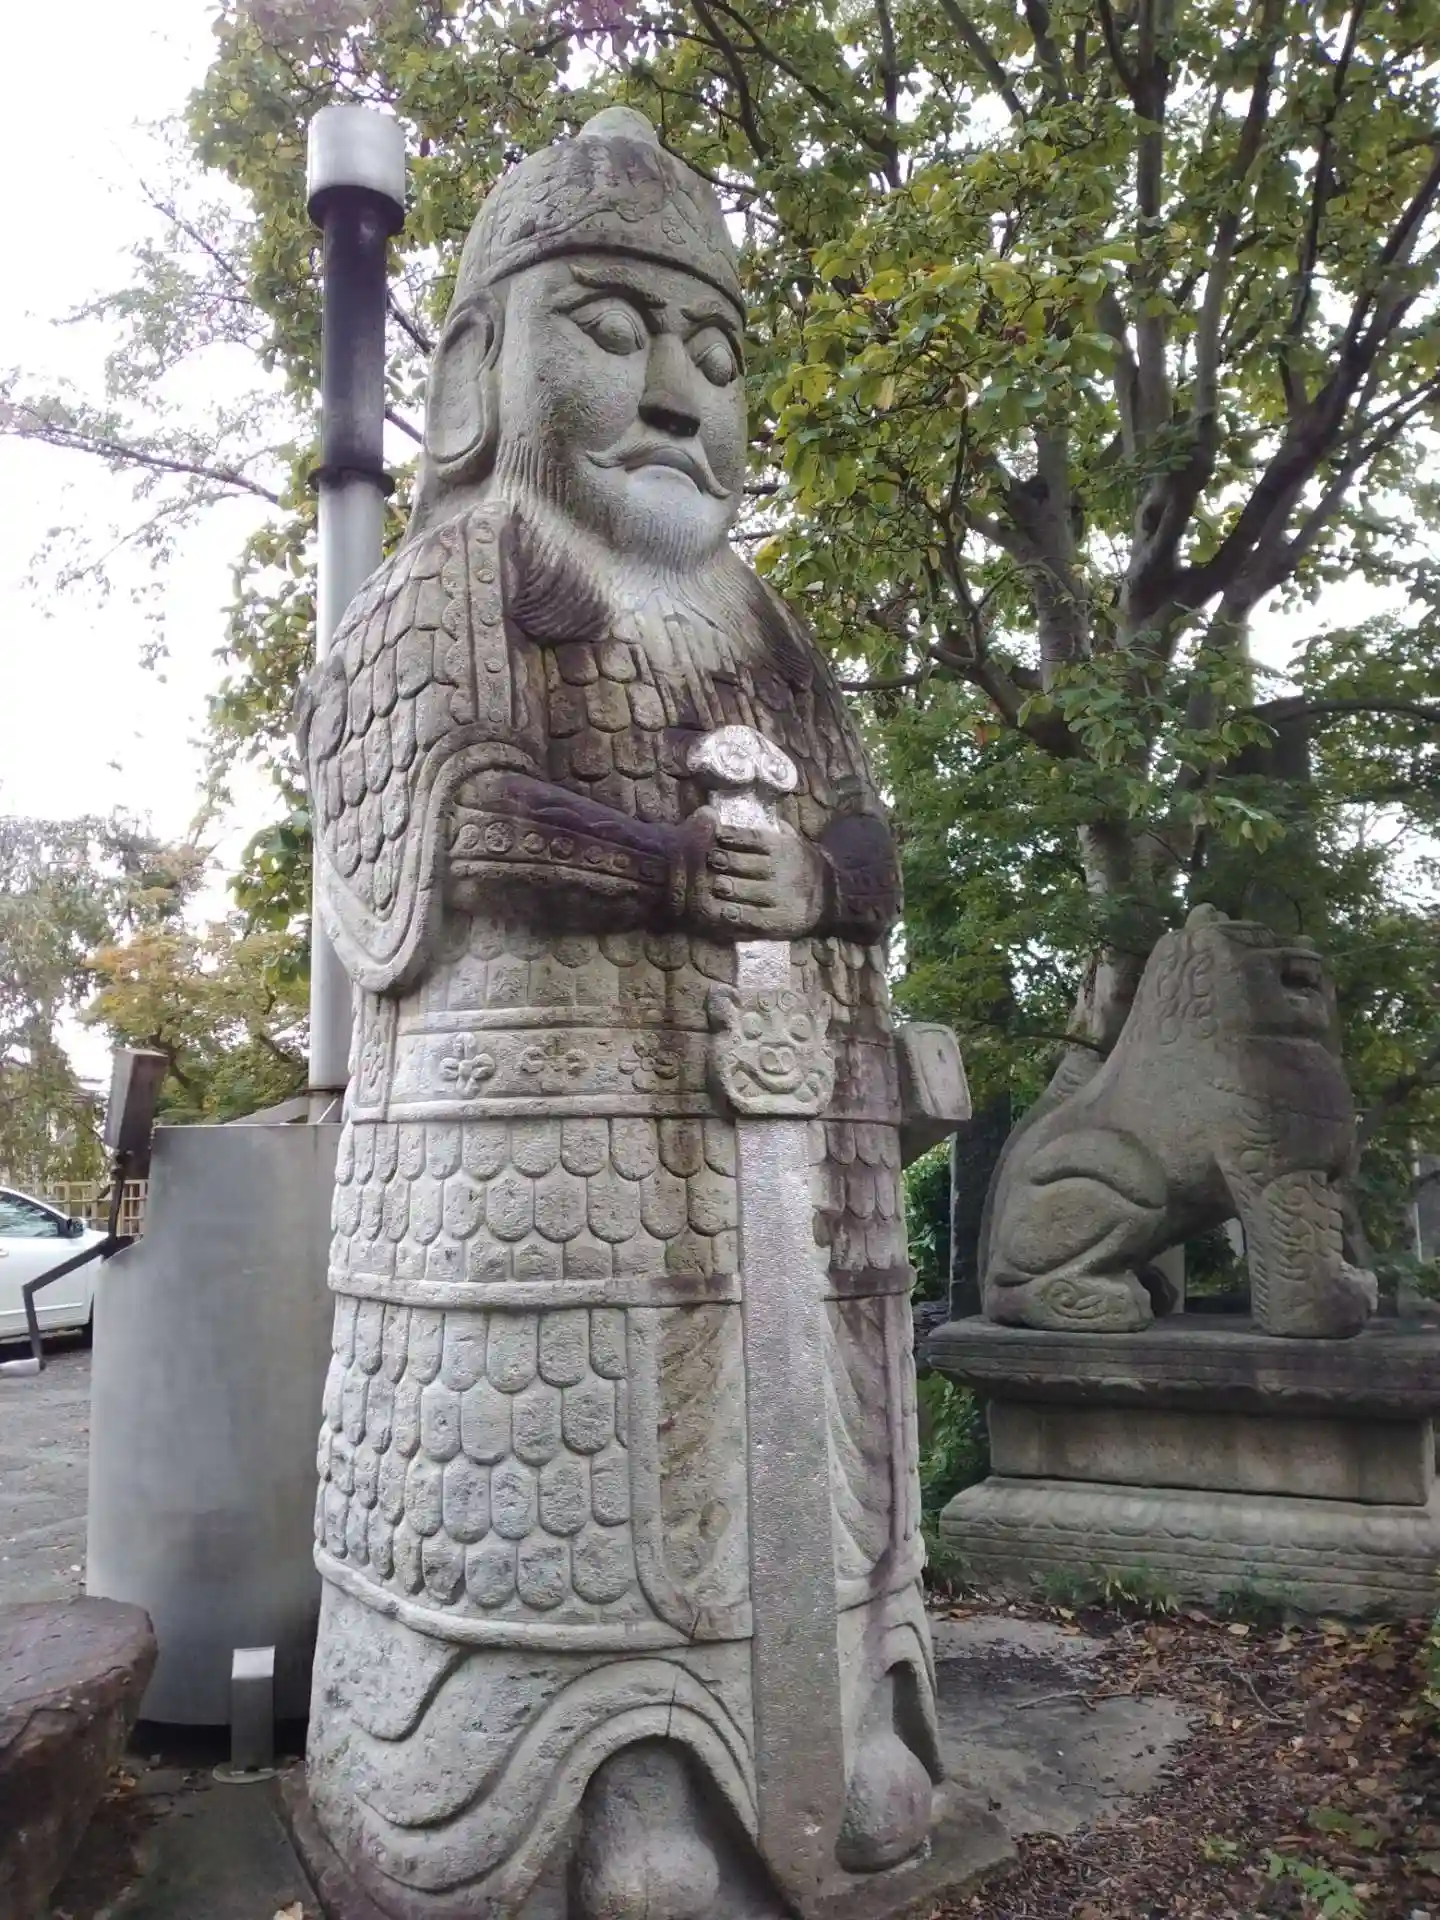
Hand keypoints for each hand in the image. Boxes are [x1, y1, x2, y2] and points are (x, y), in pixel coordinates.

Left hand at [685, 811, 829, 939]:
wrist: (833, 895)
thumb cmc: (803, 864)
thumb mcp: (795, 841)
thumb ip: (773, 829)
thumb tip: (751, 814)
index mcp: (783, 848)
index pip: (753, 839)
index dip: (731, 836)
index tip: (715, 836)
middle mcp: (781, 870)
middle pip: (743, 864)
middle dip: (723, 861)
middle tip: (708, 860)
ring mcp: (779, 896)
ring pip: (744, 890)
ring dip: (724, 887)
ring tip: (710, 885)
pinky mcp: (778, 920)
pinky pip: (751, 916)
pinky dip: (733, 913)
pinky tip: (721, 910)